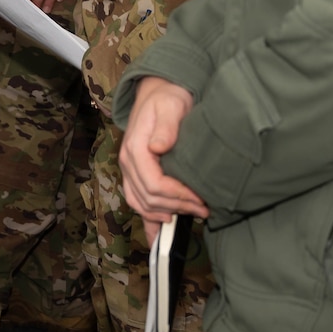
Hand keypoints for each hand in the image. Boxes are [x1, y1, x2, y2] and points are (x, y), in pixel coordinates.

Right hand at [120, 77, 208, 224]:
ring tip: (191, 213)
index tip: (200, 198)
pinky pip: (136, 202)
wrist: (158, 92)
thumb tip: (158, 147)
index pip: (153, 183)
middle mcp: (128, 162)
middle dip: (178, 206)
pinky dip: (147, 222)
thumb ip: (166, 126)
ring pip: (141, 203)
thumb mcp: (170, 105)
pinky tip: (156, 240)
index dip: (177, 195)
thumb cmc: (167, 98)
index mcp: (134, 148)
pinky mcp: (136, 175)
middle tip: (205, 208)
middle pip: (149, 197)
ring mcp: (130, 170)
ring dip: (165, 213)